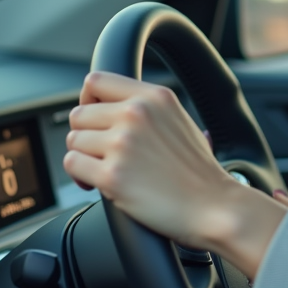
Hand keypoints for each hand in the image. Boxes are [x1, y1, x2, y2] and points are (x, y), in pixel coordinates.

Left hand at [64, 72, 287, 276]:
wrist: (214, 207)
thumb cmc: (200, 173)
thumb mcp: (183, 122)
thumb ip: (150, 110)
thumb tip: (115, 107)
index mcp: (155, 97)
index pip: (97, 80)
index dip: (89, 100)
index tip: (95, 118)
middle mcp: (137, 114)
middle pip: (79, 114)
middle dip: (87, 136)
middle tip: (102, 154)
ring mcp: (123, 143)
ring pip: (74, 141)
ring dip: (84, 158)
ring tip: (105, 169)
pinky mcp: (112, 175)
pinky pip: (73, 165)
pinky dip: (81, 177)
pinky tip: (99, 183)